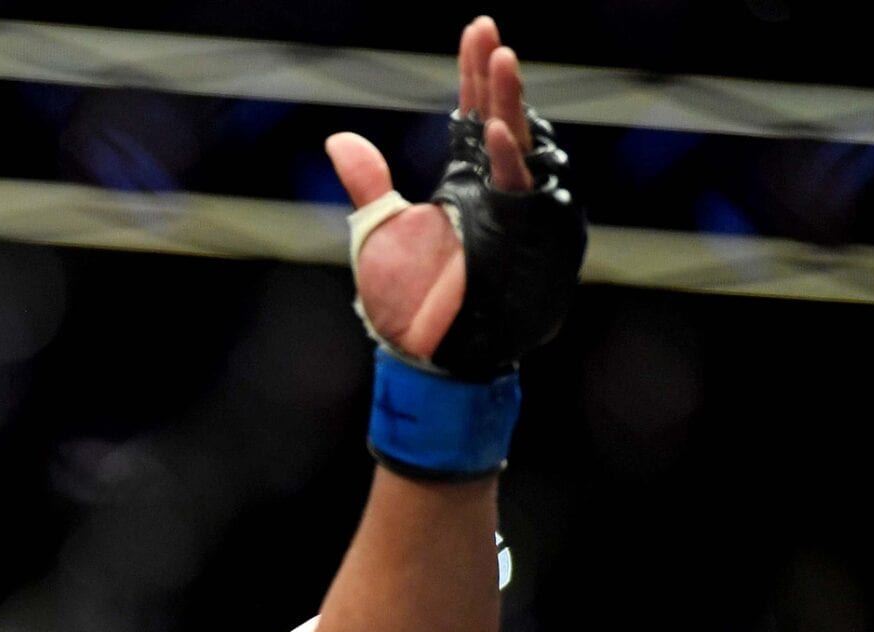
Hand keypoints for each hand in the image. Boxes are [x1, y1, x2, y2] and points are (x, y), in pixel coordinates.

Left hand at [326, 16, 532, 361]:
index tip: (477, 28)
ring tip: (499, 61)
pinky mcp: (534, 238)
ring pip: (524, 146)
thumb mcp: (378, 233)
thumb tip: (339, 139)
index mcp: (468, 182)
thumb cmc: (408, 303)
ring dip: (510, 105)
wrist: (427, 357)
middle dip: (498, 76)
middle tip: (491, 35)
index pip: (474, 112)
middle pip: (504, 118)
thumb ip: (367, 183)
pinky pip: (526, 191)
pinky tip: (492, 128)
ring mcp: (521, 212)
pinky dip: (508, 159)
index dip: (475, 72)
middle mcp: (499, 191)